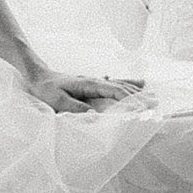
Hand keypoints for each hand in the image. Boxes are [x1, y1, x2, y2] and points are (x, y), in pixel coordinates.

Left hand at [24, 69, 144, 115]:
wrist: (37, 76)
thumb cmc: (46, 89)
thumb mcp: (56, 101)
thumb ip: (74, 108)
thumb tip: (94, 116)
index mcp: (89, 84)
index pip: (115, 91)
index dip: (130, 99)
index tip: (143, 107)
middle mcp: (95, 81)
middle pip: (121, 87)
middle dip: (138, 95)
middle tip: (155, 103)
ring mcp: (94, 81)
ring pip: (119, 84)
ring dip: (135, 89)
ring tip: (150, 92)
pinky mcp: (92, 83)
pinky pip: (114, 83)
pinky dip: (127, 84)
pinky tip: (136, 84)